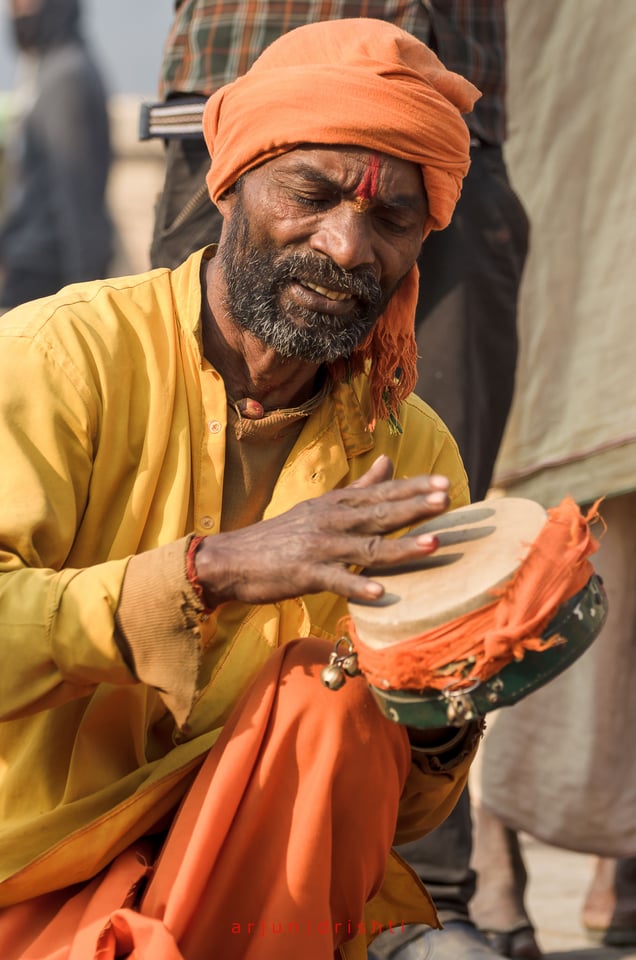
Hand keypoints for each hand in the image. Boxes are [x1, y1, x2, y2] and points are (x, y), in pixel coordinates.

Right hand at [194, 455, 449, 606]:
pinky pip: (336, 581)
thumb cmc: (279, 535)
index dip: (413, 488)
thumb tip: (388, 462)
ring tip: (433, 544)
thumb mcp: (319, 506)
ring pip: (366, 547)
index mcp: (335, 504)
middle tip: (446, 499)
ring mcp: (318, 548)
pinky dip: (358, 586)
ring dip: (401, 546)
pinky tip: (382, 593)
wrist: (231, 559)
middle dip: (415, 507)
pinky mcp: (304, 574)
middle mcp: (330, 521)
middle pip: (379, 514)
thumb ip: (358, 487)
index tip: (444, 483)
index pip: (380, 493)